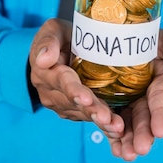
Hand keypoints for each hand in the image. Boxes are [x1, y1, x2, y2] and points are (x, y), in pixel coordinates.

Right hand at [29, 18, 124, 136]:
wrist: (56, 52)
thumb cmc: (58, 38)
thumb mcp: (52, 30)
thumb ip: (48, 41)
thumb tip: (44, 59)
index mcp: (46, 73)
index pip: (62, 82)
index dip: (74, 90)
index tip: (85, 97)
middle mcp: (52, 93)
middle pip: (74, 103)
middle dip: (92, 110)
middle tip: (107, 118)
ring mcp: (63, 105)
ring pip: (83, 114)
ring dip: (100, 121)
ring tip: (117, 128)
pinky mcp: (74, 111)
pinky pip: (89, 119)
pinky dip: (103, 127)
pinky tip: (117, 132)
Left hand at [108, 29, 162, 160]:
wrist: (127, 36)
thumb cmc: (153, 38)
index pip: (161, 99)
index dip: (161, 114)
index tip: (161, 130)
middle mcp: (148, 98)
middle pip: (145, 117)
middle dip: (143, 134)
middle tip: (140, 149)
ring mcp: (129, 102)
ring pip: (129, 124)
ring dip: (127, 140)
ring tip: (125, 154)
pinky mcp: (112, 103)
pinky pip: (112, 120)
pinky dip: (113, 137)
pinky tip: (114, 150)